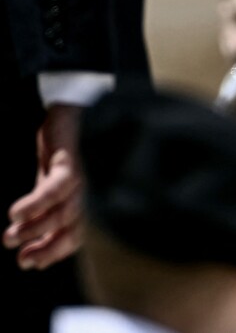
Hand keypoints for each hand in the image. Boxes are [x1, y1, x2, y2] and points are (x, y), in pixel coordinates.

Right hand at [5, 104, 83, 269]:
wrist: (66, 115)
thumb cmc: (57, 158)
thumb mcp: (47, 190)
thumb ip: (42, 215)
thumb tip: (27, 248)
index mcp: (79, 202)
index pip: (76, 235)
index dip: (56, 252)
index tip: (30, 263)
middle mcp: (84, 193)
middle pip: (75, 228)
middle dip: (49, 248)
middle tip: (21, 260)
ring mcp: (80, 177)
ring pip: (66, 210)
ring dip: (35, 228)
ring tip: (9, 237)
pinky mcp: (69, 161)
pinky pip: (59, 186)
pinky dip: (38, 203)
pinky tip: (16, 213)